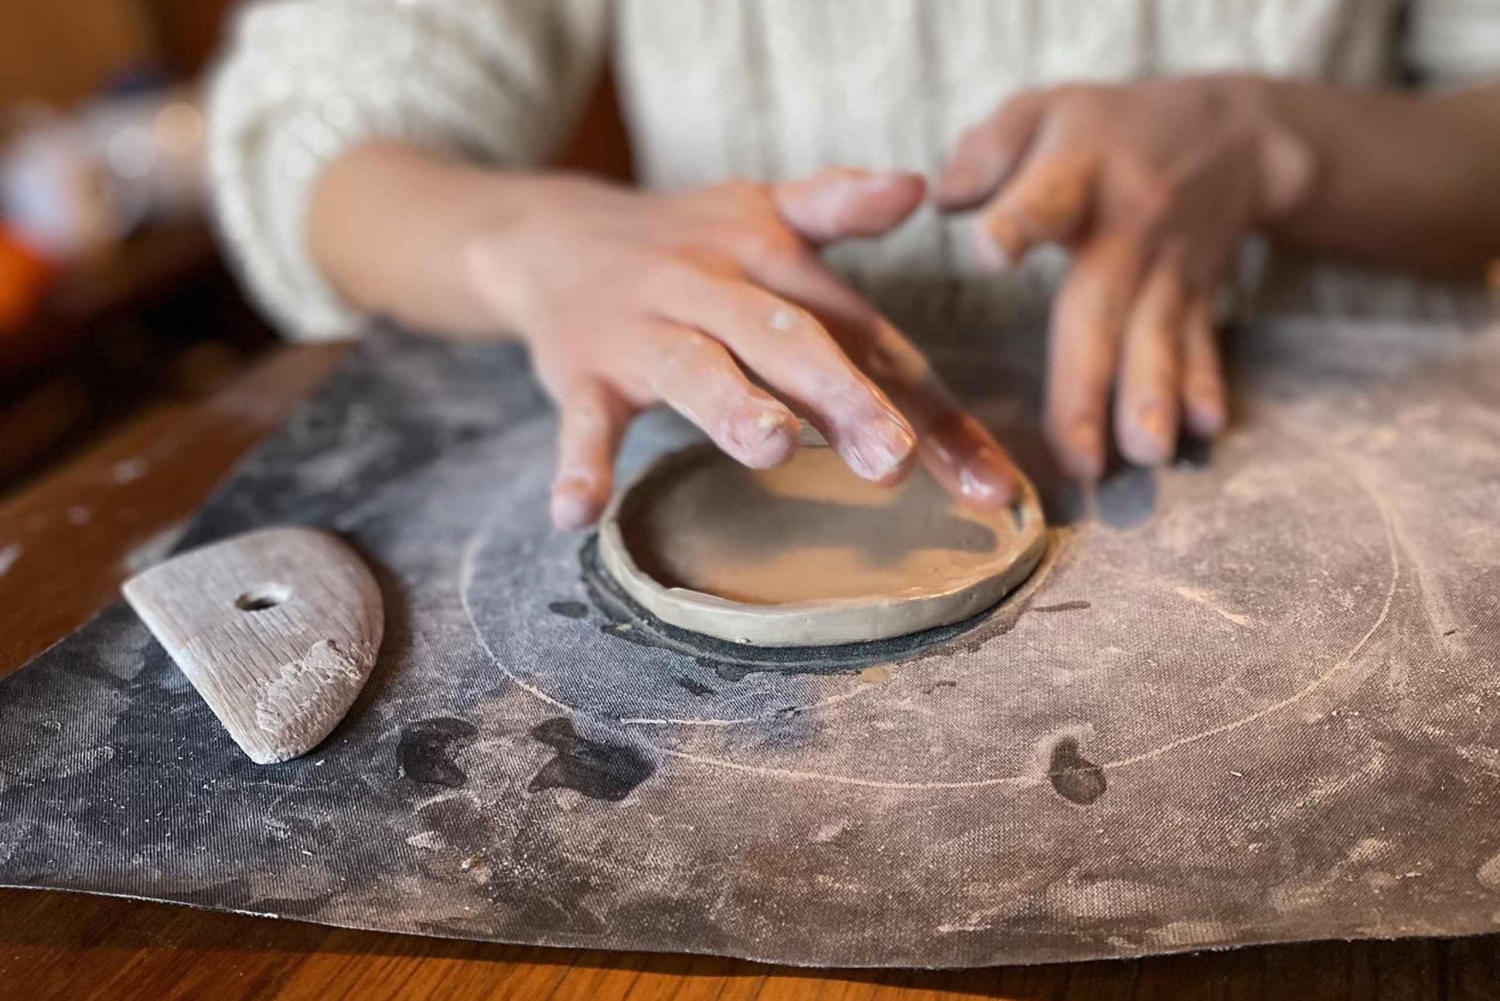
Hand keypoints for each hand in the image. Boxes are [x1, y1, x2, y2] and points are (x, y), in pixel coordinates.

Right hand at [465, 169, 1019, 528]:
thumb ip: (840, 206)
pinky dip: (578, 464)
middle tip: (895, 460)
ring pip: (692, 368)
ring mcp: (643, 330)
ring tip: (769, 447)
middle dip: (843, 397)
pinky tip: (577, 514)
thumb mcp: (764, 211)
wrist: (550, 232)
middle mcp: (713, 286)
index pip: (866, 337)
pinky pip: (581, 420)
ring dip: (730, 406)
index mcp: (772, 257)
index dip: (932, 408)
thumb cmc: (686, 241)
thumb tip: (917, 186)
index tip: (994, 486)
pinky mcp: (582, 370)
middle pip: (786, 340)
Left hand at [938, 76, 1313, 476]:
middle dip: (1091, 382)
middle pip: (1102, 305)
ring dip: (1151, 399)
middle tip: (1078, 453)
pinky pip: (1201, 344)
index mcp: (1077, 171)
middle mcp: (1129, 225)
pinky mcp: (1198, 296)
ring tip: (1144, 454)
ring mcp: (1169, 267)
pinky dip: (1204, 386)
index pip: (1046, 197)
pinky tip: (1203, 431)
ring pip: (1157, 338)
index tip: (993, 251)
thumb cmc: (1103, 131)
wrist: (1231, 134)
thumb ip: (986, 153)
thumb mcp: (1041, 112)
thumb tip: (943, 199)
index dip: (1020, 220)